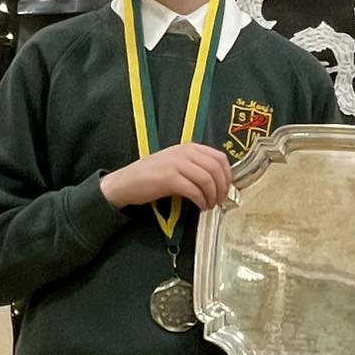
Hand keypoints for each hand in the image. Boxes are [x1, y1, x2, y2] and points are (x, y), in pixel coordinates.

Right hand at [100, 145, 232, 210]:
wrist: (126, 182)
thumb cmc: (151, 176)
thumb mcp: (175, 163)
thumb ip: (195, 165)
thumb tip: (218, 180)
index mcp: (189, 147)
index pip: (219, 157)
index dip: (228, 175)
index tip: (227, 188)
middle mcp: (184, 152)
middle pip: (216, 169)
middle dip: (222, 187)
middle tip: (220, 200)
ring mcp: (176, 164)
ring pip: (207, 180)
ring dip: (212, 196)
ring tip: (209, 205)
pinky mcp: (169, 178)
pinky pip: (194, 190)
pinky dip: (201, 200)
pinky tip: (200, 207)